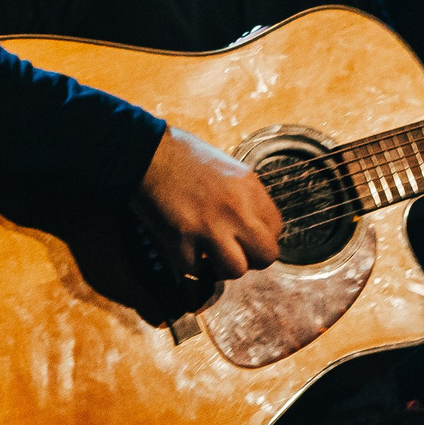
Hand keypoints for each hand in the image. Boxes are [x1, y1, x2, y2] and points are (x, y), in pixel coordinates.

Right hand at [131, 126, 281, 280]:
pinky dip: (190, 264)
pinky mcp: (181, 241)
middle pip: (267, 255)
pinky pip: (196, 270)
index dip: (261, 238)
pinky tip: (185, 247)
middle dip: (251, 259)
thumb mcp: (230, 171)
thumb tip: (254, 226)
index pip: (277, 230)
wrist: (146, 153)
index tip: (247, 237)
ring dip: (221, 267)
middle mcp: (236, 209)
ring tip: (209, 254)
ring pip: (236, 270)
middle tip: (233, 251)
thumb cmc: (185, 157)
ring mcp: (209, 227)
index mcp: (250, 189)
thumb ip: (246, 198)